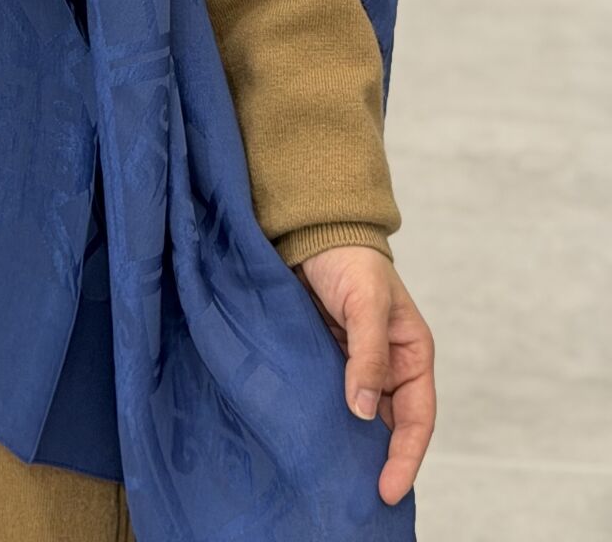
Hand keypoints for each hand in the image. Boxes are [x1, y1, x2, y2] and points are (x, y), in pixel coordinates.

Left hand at [293, 244, 435, 505]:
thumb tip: (362, 410)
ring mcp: (356, 365)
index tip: (387, 490)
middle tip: (360, 497)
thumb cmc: (350, 260)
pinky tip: (312, 438)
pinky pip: (330, 397)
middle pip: (389, 426)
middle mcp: (388, 366)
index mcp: (412, 355)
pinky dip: (326, 418)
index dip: (405, 458)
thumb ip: (368, 355)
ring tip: (334, 478)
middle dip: (379, 461)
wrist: (312, 231)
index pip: (417, 419)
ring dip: (350, 442)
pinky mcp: (326, 359)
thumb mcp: (367, 304)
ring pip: (359, 416)